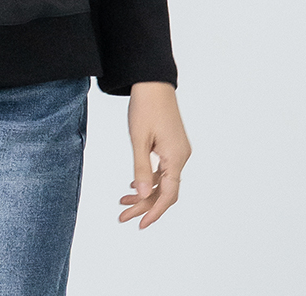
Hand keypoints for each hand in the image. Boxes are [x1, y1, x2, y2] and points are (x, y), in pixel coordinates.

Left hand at [118, 81, 190, 228]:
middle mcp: (181, 156)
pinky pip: (163, 169)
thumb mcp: (139, 139)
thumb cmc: (146, 105)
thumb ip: (142, 168)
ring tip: (123, 200)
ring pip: (163, 181)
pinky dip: (149, 178)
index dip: (154, 212)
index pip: (168, 194)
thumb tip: (143, 194)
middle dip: (144, 205)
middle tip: (123, 216)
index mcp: (176, 156)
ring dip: (145, 192)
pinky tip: (134, 183)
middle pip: (165, 191)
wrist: (152, 81)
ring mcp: (178, 151)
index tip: (140, 224)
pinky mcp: (172, 145)